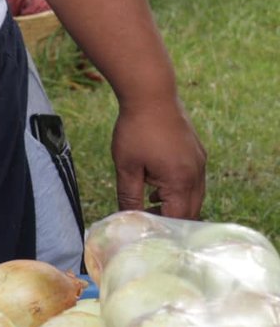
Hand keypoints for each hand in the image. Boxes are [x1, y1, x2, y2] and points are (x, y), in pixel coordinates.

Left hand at [112, 97, 205, 218]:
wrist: (151, 94)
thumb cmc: (136, 129)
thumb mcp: (127, 166)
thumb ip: (129, 195)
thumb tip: (126, 217)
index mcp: (181, 181)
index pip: (177, 218)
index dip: (162, 229)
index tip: (145, 232)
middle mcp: (197, 174)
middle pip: (190, 210)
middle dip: (170, 220)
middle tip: (147, 223)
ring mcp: (200, 162)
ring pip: (194, 196)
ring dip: (175, 204)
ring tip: (149, 204)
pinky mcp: (198, 153)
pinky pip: (194, 180)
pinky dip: (179, 189)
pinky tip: (157, 186)